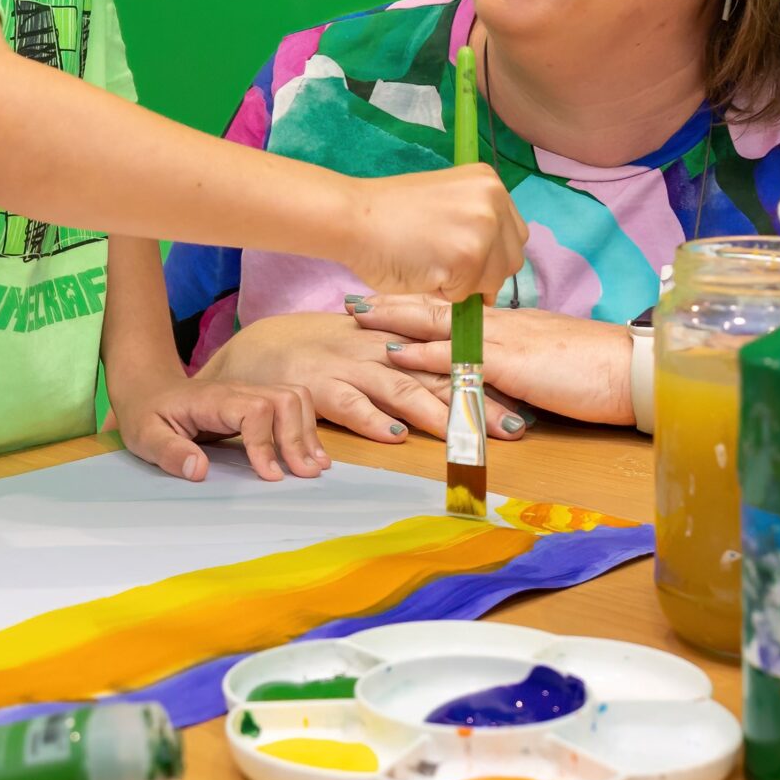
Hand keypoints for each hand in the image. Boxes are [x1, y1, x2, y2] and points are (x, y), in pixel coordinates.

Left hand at [109, 375, 328, 482]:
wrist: (148, 387)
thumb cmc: (146, 414)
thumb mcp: (145, 436)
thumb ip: (169, 452)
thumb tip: (200, 470)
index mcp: (212, 399)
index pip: (254, 410)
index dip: (265, 442)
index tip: (268, 476)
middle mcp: (238, 391)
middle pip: (284, 399)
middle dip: (298, 437)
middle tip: (305, 474)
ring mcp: (250, 393)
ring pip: (294, 398)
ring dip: (308, 432)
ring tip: (315, 467)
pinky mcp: (256, 402)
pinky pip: (291, 407)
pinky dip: (305, 428)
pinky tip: (310, 455)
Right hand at [199, 312, 529, 444]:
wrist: (251, 353)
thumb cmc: (313, 357)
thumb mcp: (366, 353)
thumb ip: (406, 364)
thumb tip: (455, 384)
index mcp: (393, 342)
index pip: (449, 358)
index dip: (489, 379)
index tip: (528, 399)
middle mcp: (376, 351)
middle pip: (436, 373)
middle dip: (477, 400)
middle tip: (516, 427)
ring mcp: (346, 367)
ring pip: (400, 387)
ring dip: (437, 413)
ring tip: (468, 436)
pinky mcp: (314, 386)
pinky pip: (347, 403)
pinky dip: (372, 420)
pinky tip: (396, 437)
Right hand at [336, 165, 527, 304]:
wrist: (354, 218)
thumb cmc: (391, 213)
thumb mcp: (449, 201)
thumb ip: (476, 221)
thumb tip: (495, 262)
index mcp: (490, 182)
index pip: (513, 234)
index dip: (491, 254)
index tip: (462, 256)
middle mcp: (493, 200)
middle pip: (512, 259)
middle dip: (483, 272)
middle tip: (445, 265)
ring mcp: (483, 229)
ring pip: (493, 281)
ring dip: (464, 284)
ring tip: (431, 265)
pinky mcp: (467, 259)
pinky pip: (467, 294)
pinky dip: (445, 293)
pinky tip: (422, 271)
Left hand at [351, 296, 634, 424]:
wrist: (633, 370)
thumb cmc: (601, 368)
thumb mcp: (554, 359)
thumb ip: (525, 359)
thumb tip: (500, 369)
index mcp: (513, 321)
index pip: (458, 306)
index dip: (421, 299)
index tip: (388, 294)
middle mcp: (503, 323)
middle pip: (439, 306)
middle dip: (395, 301)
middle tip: (354, 297)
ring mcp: (504, 340)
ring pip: (440, 324)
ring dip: (396, 320)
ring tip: (359, 315)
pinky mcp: (510, 364)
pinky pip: (458, 357)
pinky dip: (424, 353)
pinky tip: (396, 352)